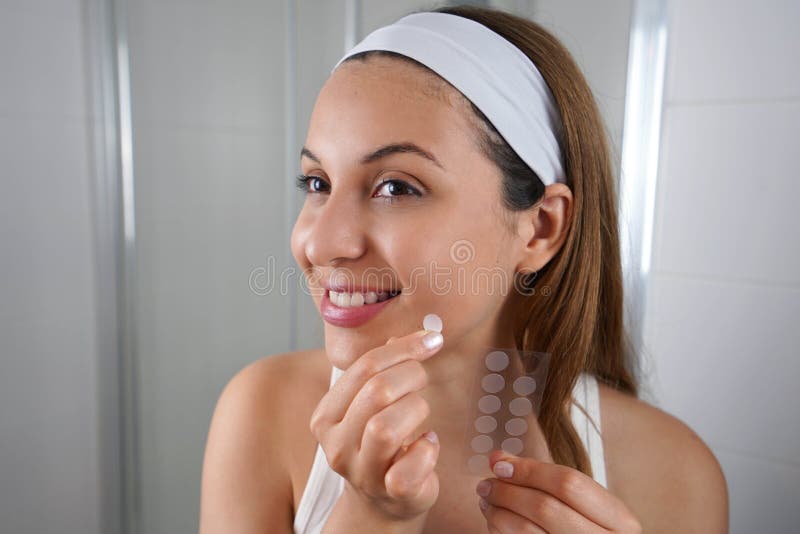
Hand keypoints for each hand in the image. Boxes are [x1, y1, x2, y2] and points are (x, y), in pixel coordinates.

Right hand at [309, 328, 444, 521]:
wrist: (383, 502)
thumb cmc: (381, 445)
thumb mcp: (374, 404)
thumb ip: (384, 370)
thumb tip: (410, 335)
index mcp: (326, 415)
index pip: (363, 367)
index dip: (403, 348)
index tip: (431, 340)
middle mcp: (336, 445)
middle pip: (376, 391)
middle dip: (411, 375)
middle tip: (424, 379)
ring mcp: (361, 472)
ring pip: (386, 428)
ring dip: (416, 410)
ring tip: (420, 416)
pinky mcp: (389, 493)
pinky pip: (410, 466)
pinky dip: (427, 449)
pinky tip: (427, 444)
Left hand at [476, 450, 641, 532]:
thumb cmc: (592, 530)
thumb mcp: (586, 504)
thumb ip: (545, 478)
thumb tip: (499, 458)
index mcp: (620, 520)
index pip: (568, 484)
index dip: (529, 471)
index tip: (500, 464)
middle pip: (544, 508)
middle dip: (507, 491)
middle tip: (486, 484)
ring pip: (525, 531)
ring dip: (497, 511)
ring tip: (488, 501)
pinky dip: (499, 530)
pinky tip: (496, 520)